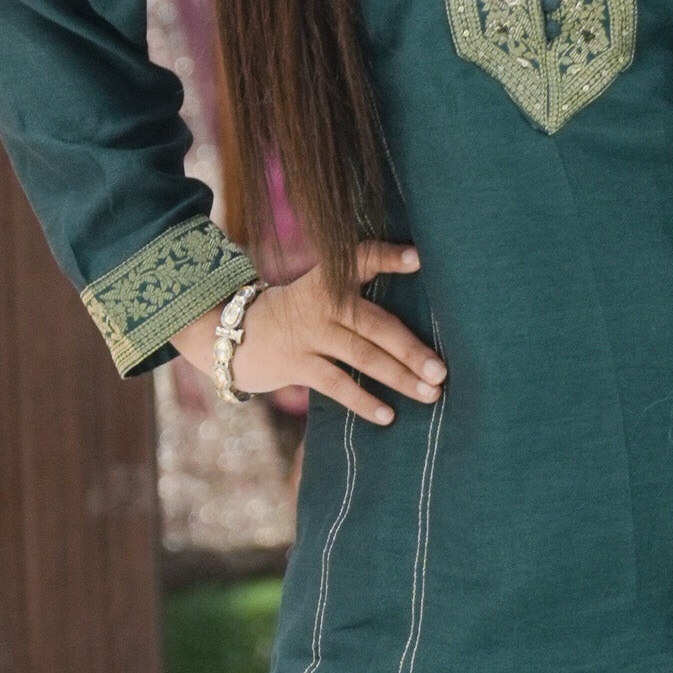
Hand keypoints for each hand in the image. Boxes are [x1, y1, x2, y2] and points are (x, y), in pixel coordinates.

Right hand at [175, 245, 444, 425]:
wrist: (230, 333)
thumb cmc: (295, 315)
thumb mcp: (318, 294)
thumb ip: (357, 296)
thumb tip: (414, 326)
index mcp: (330, 280)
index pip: (361, 259)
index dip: (388, 256)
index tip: (418, 258)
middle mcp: (322, 304)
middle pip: (374, 323)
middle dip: (410, 348)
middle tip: (441, 369)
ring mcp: (309, 334)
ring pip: (361, 356)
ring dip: (398, 377)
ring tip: (431, 393)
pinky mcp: (296, 364)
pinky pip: (336, 384)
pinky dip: (362, 401)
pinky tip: (387, 415)